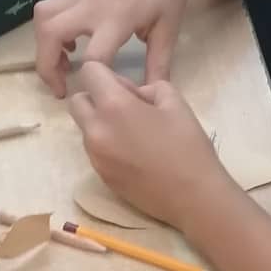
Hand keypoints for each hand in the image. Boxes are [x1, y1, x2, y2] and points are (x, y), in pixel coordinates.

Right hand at [34, 0, 194, 96]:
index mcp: (118, 18)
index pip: (93, 56)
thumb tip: (149, 96)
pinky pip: (49, 8)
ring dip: (43, 46)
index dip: (92, 81)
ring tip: (61, 67)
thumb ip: (158, 65)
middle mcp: (91, 5)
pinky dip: (49, 30)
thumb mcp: (168, 30)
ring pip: (43, 17)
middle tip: (61, 89)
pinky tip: (69, 45)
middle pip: (50, 32)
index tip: (101, 97)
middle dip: (47, 66)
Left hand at [69, 63, 229, 231]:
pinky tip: (133, 155)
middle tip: (124, 109)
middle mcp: (96, 130)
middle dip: (94, 98)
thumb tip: (134, 94)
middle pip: (77, 102)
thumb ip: (148, 87)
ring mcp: (96, 157)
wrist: (193, 198)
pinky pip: (94, 151)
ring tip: (132, 135)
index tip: (126, 88)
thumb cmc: (188, 146)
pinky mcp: (101, 176)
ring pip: (84, 128)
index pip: (89, 72)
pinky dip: (106, 146)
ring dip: (100, 123)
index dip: (105, 74)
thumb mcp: (175, 101)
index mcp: (114, 106)